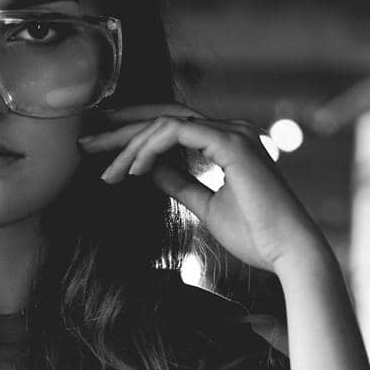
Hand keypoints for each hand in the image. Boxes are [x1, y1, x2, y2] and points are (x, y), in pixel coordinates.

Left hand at [80, 103, 328, 275]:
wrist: (286, 252)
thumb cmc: (255, 235)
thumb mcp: (205, 206)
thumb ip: (181, 183)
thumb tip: (151, 170)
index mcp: (226, 142)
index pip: (170, 127)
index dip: (132, 135)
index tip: (99, 151)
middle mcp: (230, 130)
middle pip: (162, 118)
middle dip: (119, 130)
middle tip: (82, 143)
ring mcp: (232, 132)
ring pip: (164, 123)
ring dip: (129, 147)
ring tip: (106, 174)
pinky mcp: (231, 143)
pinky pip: (177, 131)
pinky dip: (149, 148)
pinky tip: (132, 171)